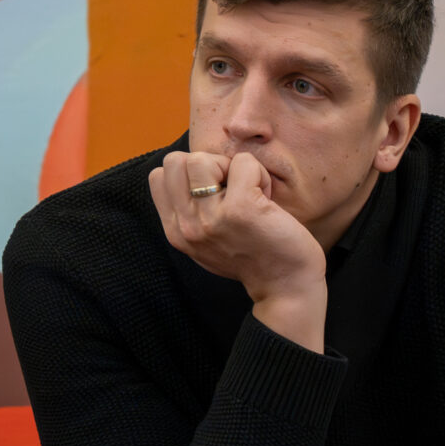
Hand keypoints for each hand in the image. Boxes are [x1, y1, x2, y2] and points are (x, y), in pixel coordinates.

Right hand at [148, 151, 326, 351]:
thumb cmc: (253, 256)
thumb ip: (192, 211)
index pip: (158, 176)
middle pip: (174, 162)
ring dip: (230, 167)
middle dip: (206, 165)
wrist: (286, 287)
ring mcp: (210, 218)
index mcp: (176, 232)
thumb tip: (191, 167)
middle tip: (232, 190)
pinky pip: (243, 162)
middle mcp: (186, 227)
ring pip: (201, 158)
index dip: (189, 174)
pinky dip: (259, 174)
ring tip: (248, 193)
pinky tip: (266, 200)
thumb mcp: (207, 240)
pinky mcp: (239, 209)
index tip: (214, 193)